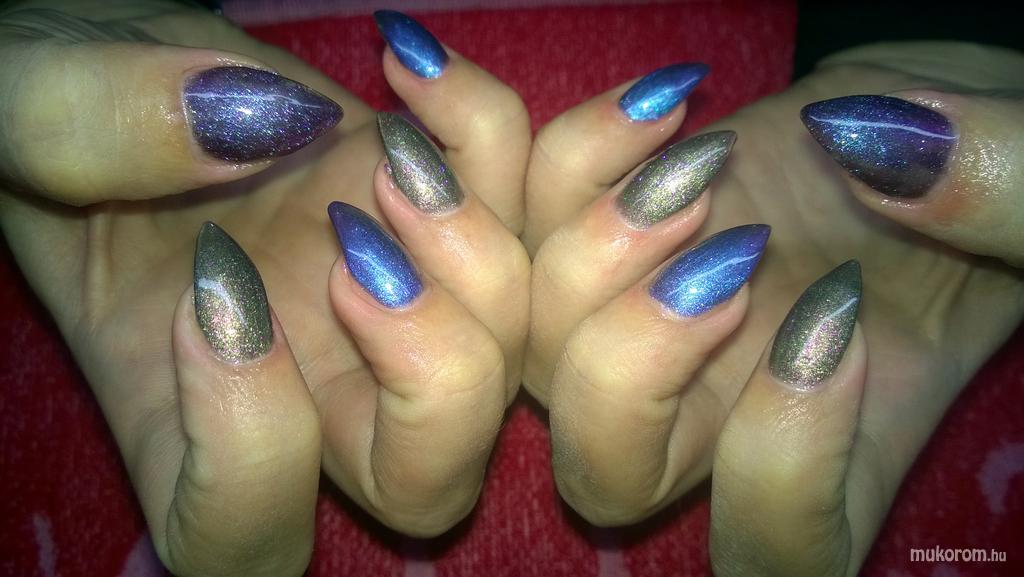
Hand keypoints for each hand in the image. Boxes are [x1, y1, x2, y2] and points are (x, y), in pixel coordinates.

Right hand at [0, 3, 529, 574]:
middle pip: (430, 482)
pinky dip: (490, 132)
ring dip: (476, 255)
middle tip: (352, 239)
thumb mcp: (27, 104)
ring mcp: (392, 307)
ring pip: (508, 358)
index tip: (214, 293)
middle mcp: (310, 386)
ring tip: (390, 150)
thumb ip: (90, 128)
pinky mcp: (440, 213)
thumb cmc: (55, 109)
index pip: (247, 537)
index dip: (251, 450)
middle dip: (432, 374)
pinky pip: (524, 206)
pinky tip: (408, 66)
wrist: (134, 65)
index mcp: (184, 414)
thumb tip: (238, 125)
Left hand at [522, 39, 1023, 576]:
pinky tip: (671, 101)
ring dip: (595, 250)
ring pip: (537, 350)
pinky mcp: (608, 229)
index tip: (838, 325)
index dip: (778, 470)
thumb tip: (888, 158)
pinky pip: (527, 218)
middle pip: (603, 469)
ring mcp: (649, 319)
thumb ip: (998, 190)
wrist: (913, 123)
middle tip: (731, 249)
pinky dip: (574, 155)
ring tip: (701, 161)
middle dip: (631, 364)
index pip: (772, 547)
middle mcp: (724, 404)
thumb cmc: (995, 171)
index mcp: (846, 437)